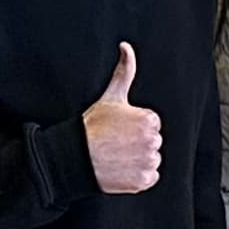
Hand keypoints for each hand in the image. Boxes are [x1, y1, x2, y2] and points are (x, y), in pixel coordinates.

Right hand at [84, 43, 161, 195]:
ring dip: (138, 160)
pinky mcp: (143, 181)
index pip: (152, 124)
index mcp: (149, 120)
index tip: (119, 129)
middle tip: (116, 143)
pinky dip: (138, 177)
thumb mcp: (110, 96)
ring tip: (118, 156)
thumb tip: (126, 46)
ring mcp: (148, 162)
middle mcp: (153, 141)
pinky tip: (121, 169)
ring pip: (151, 160)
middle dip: (138, 143)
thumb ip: (124, 71)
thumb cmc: (93, 126)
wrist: (75, 157)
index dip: (135, 126)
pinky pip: (149, 178)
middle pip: (153, 142)